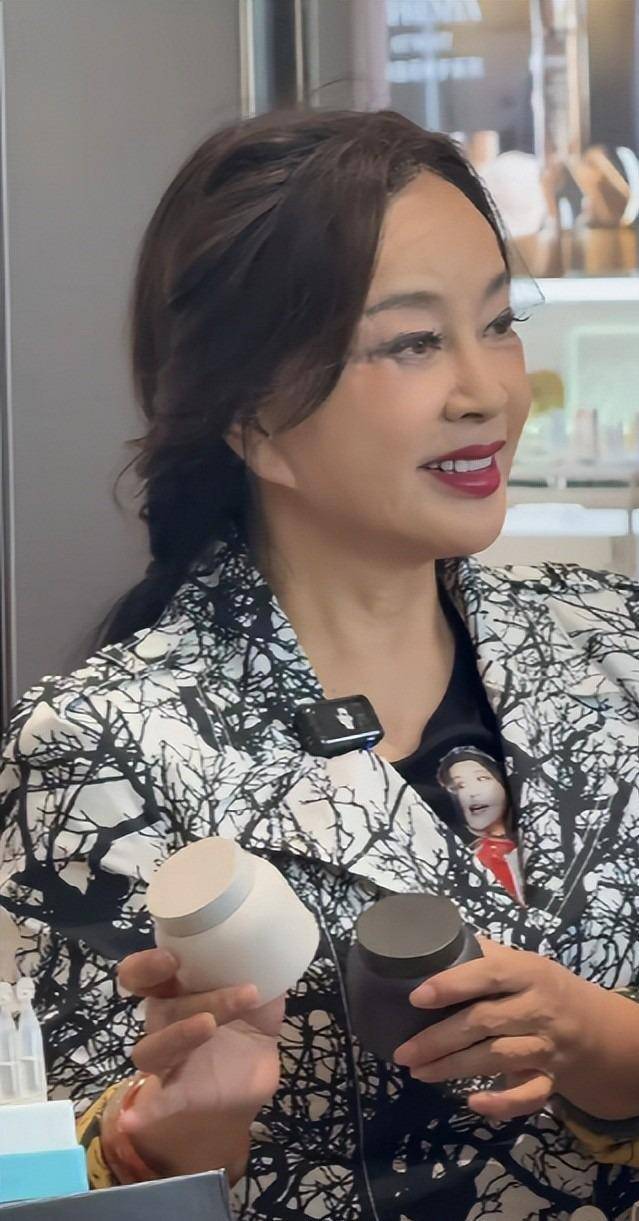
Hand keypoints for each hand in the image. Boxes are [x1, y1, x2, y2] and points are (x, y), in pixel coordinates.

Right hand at [111, 948, 283, 1179]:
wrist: (242, 1086)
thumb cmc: (244, 1027)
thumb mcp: (261, 1001)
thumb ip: (267, 977)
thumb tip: (282, 953)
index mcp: (180, 990)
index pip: (148, 972)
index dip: (149, 964)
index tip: (172, 958)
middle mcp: (167, 1019)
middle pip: (163, 1004)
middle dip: (196, 996)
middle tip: (240, 993)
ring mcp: (168, 1059)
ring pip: (156, 1047)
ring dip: (181, 1034)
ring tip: (209, 1025)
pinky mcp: (175, 1095)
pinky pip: (155, 1103)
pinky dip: (146, 1111)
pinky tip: (136, 1118)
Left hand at [393, 937, 616, 1122]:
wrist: (592, 1024)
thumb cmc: (539, 986)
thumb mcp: (519, 962)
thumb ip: (481, 955)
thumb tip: (428, 944)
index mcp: (527, 972)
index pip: (488, 975)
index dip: (451, 985)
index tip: (416, 998)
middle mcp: (537, 1008)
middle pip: (484, 1023)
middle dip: (439, 1039)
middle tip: (403, 1052)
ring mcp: (545, 1046)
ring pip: (497, 1058)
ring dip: (454, 1068)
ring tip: (418, 1071)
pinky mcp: (550, 1079)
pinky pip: (529, 1095)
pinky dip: (502, 1103)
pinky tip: (472, 1102)